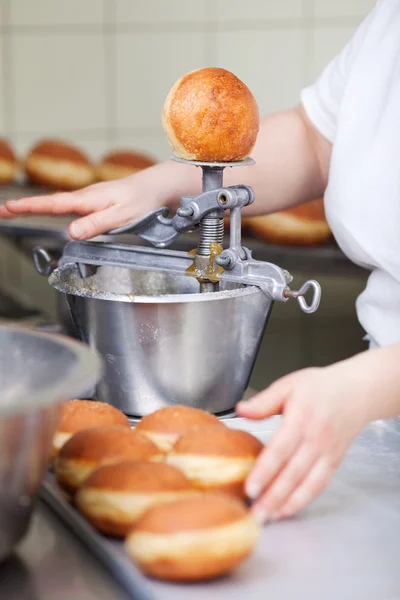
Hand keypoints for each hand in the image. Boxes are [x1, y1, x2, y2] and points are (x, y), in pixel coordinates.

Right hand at [0, 161, 195, 239]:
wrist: (160, 187)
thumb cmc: (144, 201)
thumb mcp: (121, 216)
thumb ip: (97, 224)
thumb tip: (71, 232)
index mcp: (88, 200)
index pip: (51, 205)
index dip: (28, 208)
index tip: (7, 210)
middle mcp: (86, 198)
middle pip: (49, 203)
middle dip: (24, 207)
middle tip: (2, 212)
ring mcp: (91, 199)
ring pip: (59, 204)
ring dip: (36, 207)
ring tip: (15, 212)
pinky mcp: (98, 203)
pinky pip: (71, 206)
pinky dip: (53, 207)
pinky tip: (50, 210)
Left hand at [237, 362, 371, 522]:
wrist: (356, 391)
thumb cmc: (320, 387)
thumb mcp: (289, 385)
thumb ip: (264, 401)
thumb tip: (240, 410)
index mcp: (301, 418)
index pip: (280, 450)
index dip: (265, 471)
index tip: (250, 488)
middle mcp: (316, 438)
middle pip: (292, 473)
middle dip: (272, 496)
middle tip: (254, 514)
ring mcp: (327, 452)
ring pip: (306, 483)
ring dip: (286, 503)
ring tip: (267, 517)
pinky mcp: (334, 461)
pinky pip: (319, 485)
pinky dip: (303, 500)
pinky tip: (287, 510)